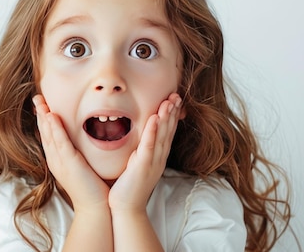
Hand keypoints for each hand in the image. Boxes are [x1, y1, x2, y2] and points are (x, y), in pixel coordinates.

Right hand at [33, 95, 108, 210]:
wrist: (96, 207)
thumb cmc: (93, 187)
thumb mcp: (83, 166)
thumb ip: (81, 153)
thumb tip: (85, 141)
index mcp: (59, 160)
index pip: (49, 136)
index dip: (44, 120)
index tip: (43, 105)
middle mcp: (56, 160)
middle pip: (45, 133)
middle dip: (40, 114)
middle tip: (37, 97)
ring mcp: (60, 162)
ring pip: (49, 135)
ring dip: (44, 117)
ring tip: (40, 102)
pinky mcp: (69, 163)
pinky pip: (59, 142)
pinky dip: (54, 129)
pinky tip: (51, 117)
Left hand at [108, 93, 181, 211]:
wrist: (126, 208)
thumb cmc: (128, 187)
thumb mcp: (136, 165)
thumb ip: (139, 151)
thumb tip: (138, 140)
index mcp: (157, 157)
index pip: (167, 133)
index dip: (172, 116)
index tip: (174, 100)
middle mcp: (158, 158)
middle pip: (168, 131)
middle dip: (173, 112)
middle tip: (177, 95)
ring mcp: (152, 162)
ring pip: (162, 136)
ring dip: (166, 117)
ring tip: (170, 101)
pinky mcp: (143, 166)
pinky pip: (149, 146)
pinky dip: (153, 131)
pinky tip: (155, 118)